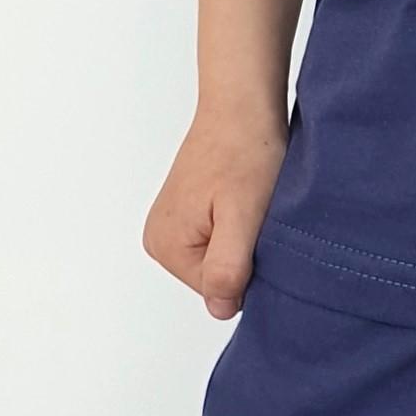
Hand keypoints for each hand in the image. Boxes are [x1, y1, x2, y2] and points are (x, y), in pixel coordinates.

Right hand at [142, 107, 288, 318]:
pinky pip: (222, 238)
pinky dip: (241, 225)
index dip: (248, 267)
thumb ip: (227, 268)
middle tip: (254, 213)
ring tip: (249, 203)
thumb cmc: (245, 152)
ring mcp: (174, 224)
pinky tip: (246, 199)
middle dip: (245, 253)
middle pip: (218, 277)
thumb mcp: (243, 217)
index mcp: (165, 246)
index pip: (219, 292)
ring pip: (223, 258)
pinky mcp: (191, 211)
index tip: (254, 229)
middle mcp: (161, 239)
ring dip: (245, 238)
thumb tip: (220, 309)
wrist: (243, 106)